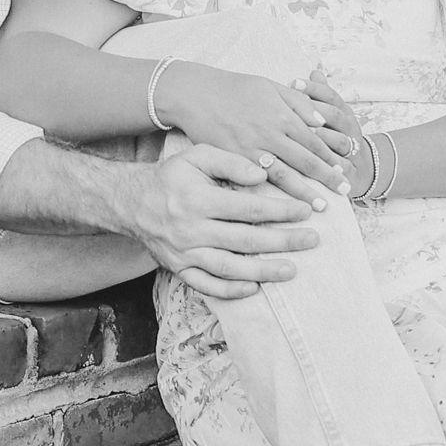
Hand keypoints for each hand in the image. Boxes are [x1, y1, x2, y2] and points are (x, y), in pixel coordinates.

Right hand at [123, 144, 321, 300]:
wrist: (132, 202)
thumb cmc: (172, 176)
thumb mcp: (198, 156)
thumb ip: (231, 162)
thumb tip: (261, 176)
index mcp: (198, 200)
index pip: (248, 209)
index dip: (279, 211)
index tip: (305, 211)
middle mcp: (191, 230)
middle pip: (245, 240)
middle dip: (282, 241)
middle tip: (312, 240)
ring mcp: (185, 253)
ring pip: (229, 267)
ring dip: (263, 270)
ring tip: (291, 270)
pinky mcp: (179, 269)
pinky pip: (206, 285)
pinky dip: (230, 290)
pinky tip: (254, 287)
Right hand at [154, 62, 353, 202]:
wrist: (195, 94)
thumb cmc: (235, 88)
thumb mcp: (271, 86)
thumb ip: (298, 102)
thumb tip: (321, 120)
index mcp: (281, 115)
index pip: (314, 140)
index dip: (331, 157)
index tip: (346, 171)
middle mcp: (269, 135)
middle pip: (304, 160)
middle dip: (326, 178)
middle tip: (345, 192)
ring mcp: (250, 150)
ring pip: (283, 176)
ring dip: (303, 193)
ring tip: (321, 207)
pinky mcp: (232, 161)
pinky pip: (255, 182)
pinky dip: (270, 196)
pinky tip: (281, 209)